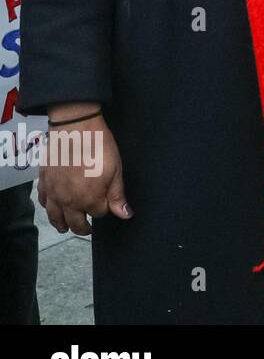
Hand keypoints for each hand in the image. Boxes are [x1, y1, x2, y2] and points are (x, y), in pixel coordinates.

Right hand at [36, 105, 129, 235]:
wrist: (75, 129)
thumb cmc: (98, 148)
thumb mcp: (115, 172)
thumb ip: (118, 196)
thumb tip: (125, 215)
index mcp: (89, 200)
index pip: (99, 213)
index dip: (104, 209)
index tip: (106, 203)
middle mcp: (68, 201)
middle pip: (75, 223)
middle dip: (82, 227)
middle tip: (86, 229)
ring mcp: (53, 192)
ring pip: (55, 217)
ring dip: (61, 224)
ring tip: (65, 227)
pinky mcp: (44, 181)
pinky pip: (43, 201)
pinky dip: (48, 207)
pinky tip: (52, 206)